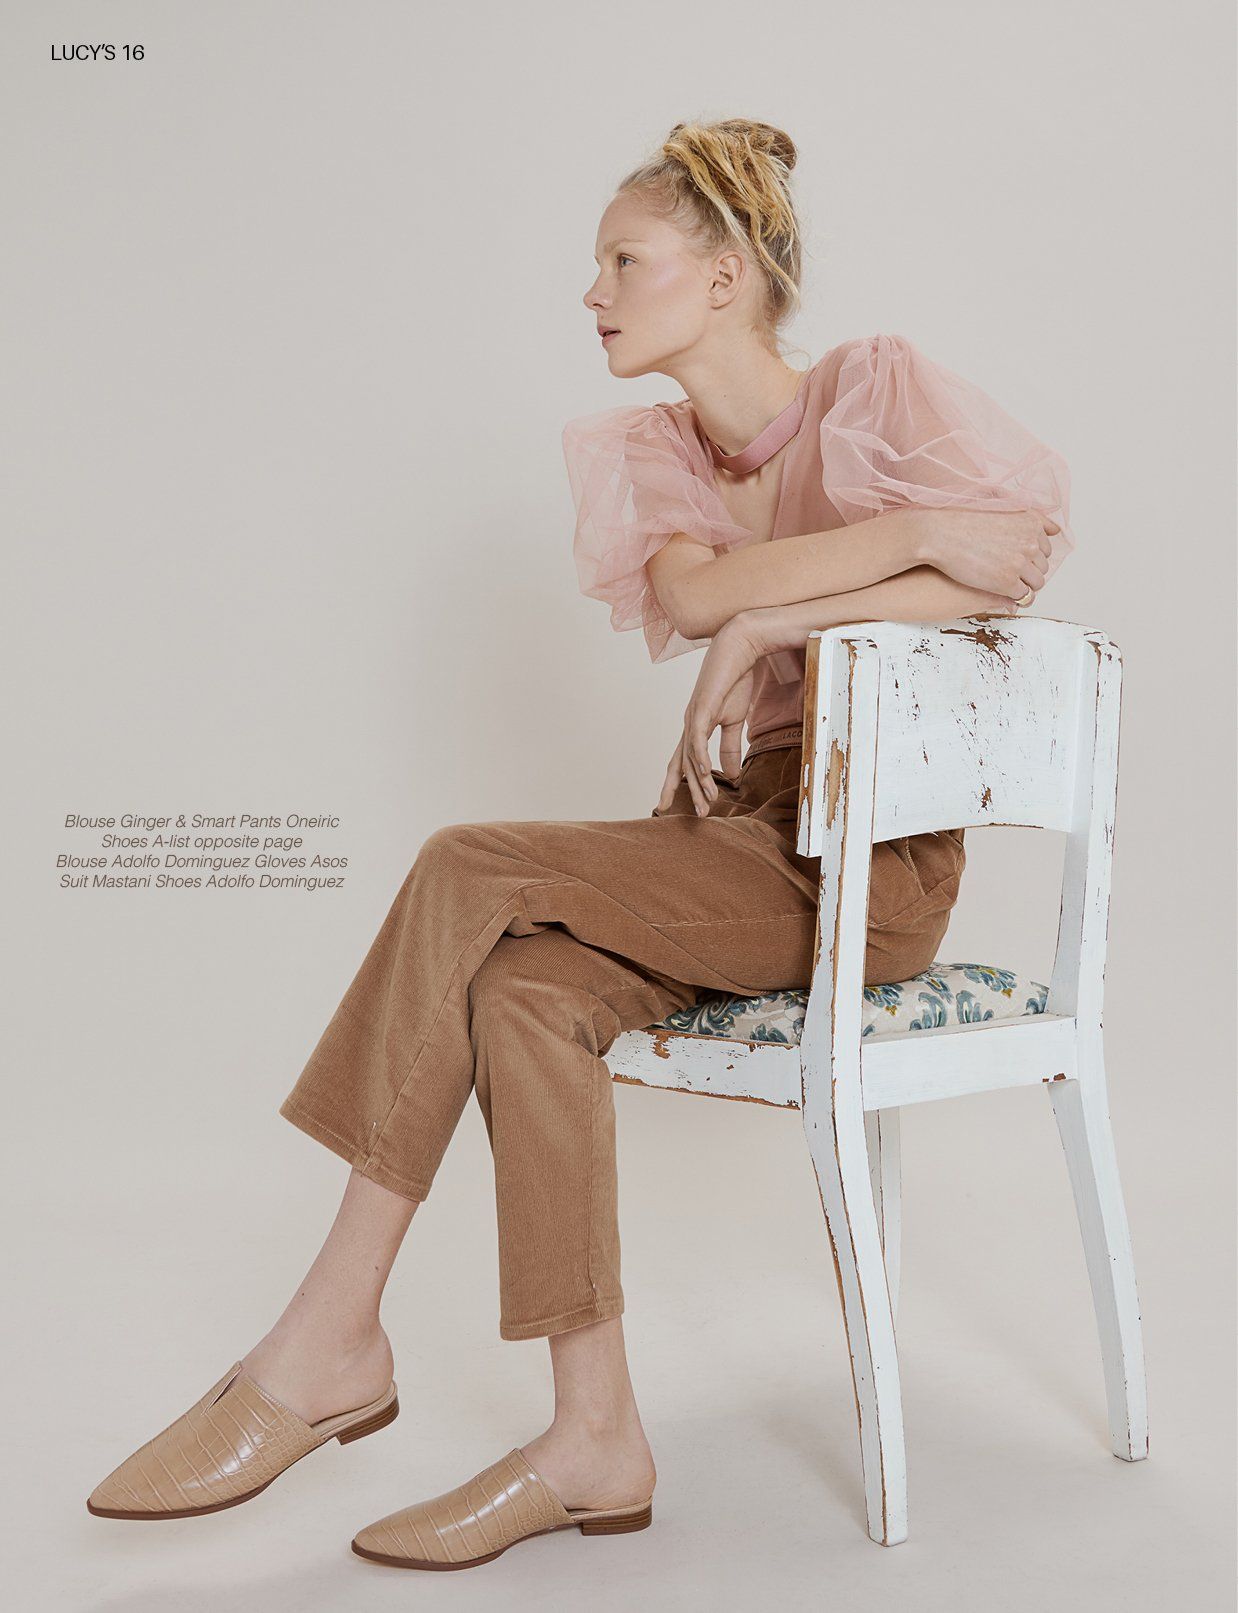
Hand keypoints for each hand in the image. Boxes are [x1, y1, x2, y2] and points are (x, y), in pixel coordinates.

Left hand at [655, 617, 761, 817]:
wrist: (740, 648)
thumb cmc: (735, 680)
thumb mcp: (734, 720)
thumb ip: (730, 746)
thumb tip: (730, 774)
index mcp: (695, 727)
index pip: (681, 761)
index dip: (676, 783)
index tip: (673, 805)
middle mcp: (689, 725)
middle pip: (680, 765)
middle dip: (683, 791)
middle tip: (689, 815)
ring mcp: (692, 717)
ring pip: (690, 759)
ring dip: (699, 784)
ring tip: (707, 805)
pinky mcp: (701, 709)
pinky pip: (698, 742)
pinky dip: (701, 762)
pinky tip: (707, 778)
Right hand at [922, 509, 1060, 601]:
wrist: (938, 533)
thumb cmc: (962, 518)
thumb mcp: (1002, 506)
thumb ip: (1031, 516)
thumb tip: (1056, 529)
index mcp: (1031, 522)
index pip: (1045, 546)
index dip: (1029, 555)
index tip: (1012, 557)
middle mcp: (1031, 542)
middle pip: (1042, 566)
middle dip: (1028, 571)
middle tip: (1005, 571)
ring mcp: (1020, 563)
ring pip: (1036, 583)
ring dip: (1024, 585)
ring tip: (1005, 583)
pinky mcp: (1007, 582)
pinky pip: (1022, 596)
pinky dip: (1016, 597)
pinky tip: (1002, 593)